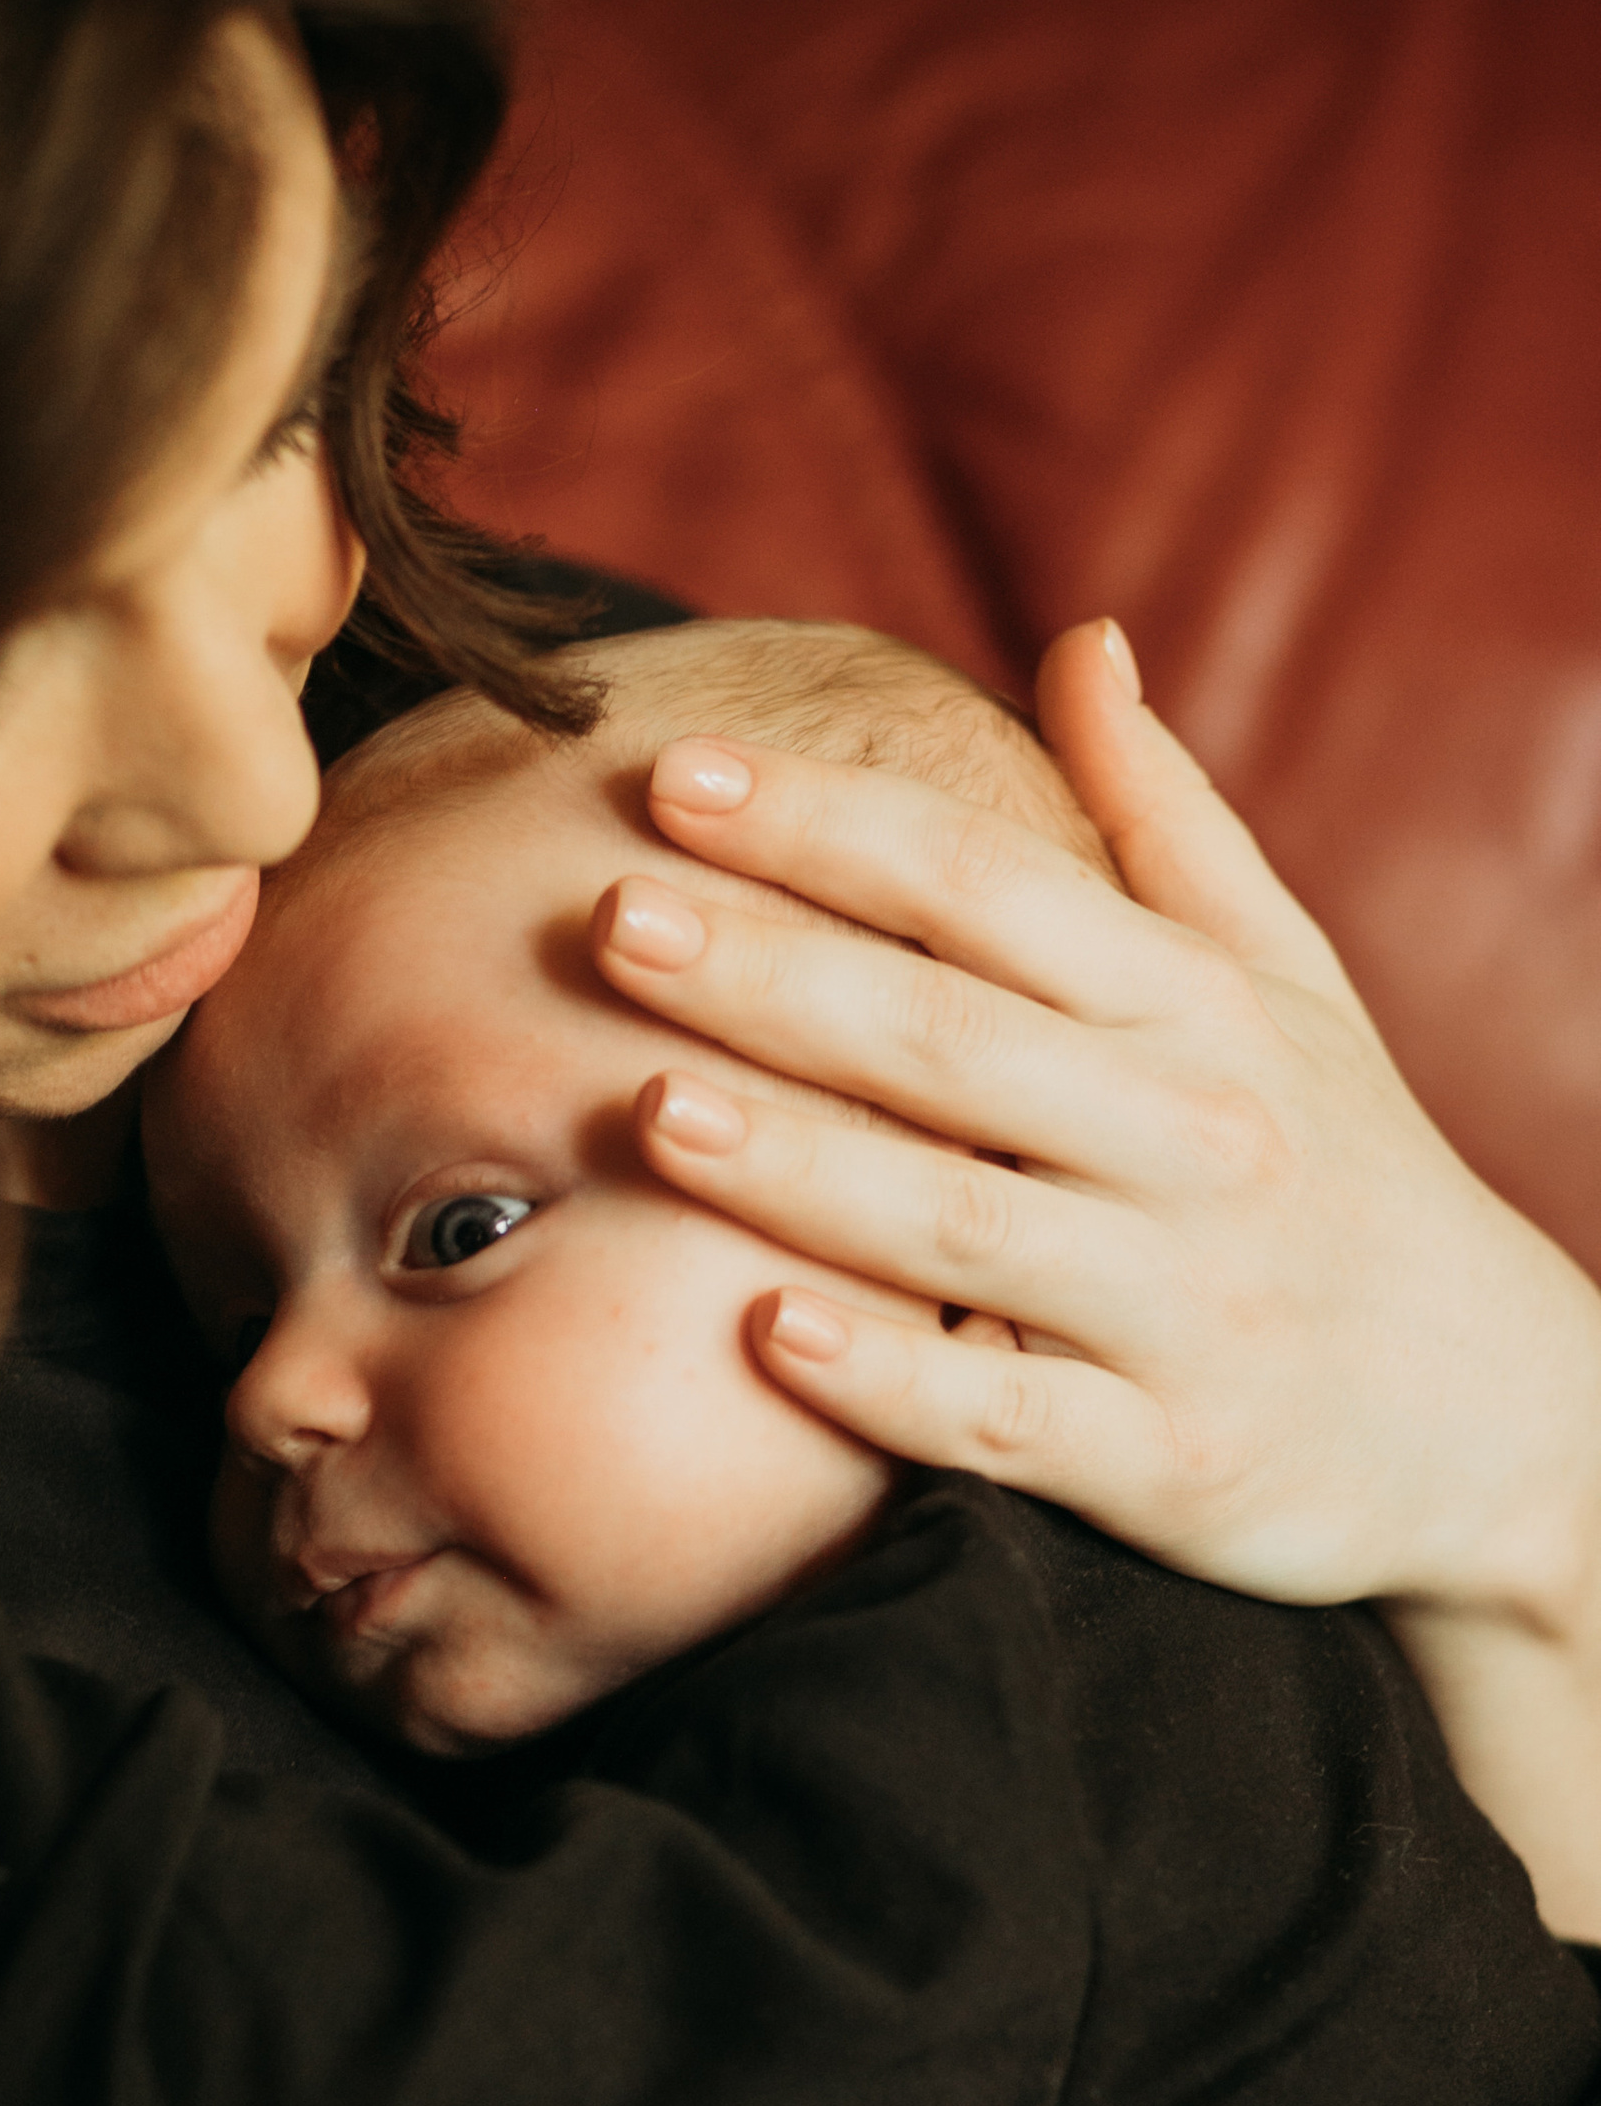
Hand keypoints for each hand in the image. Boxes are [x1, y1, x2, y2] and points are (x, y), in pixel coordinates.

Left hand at [592, 621, 1600, 1640]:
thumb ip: (1166, 824)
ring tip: (652, 1106)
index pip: (989, 890)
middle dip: (774, 976)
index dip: (830, 830)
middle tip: (608, 917)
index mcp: (1203, 1009)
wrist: (1496, 1419)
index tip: (678, 780)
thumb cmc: (1343, 1173)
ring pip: (961, 1230)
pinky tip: (765, 1331)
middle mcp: (1197, 1142)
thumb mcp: (1290, 983)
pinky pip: (1005, 1423)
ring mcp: (1183, 1308)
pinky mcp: (1169, 1461)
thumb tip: (1078, 644)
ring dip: (802, 1168)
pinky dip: (888, 1383)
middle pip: (953, 1043)